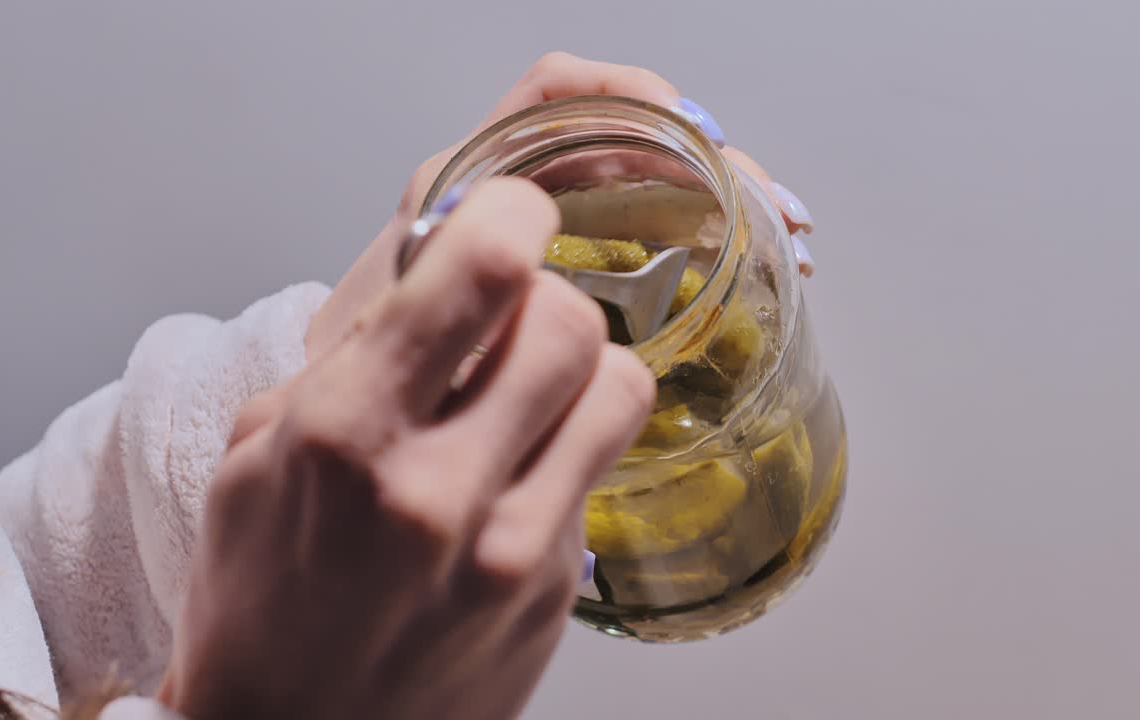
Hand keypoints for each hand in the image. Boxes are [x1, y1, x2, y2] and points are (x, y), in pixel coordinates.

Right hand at [159, 178, 655, 719]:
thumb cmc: (260, 600)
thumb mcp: (255, 455)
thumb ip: (353, 355)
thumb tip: (439, 272)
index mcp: (343, 436)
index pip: (483, 272)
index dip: (510, 214)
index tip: (506, 213)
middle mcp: (439, 491)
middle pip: (571, 321)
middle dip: (541, 296)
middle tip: (505, 315)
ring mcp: (512, 550)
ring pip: (619, 388)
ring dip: (579, 368)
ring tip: (527, 389)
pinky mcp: (558, 590)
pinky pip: (598, 469)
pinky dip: (569, 445)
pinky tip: (517, 471)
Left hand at [306, 52, 817, 361]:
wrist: (352, 414)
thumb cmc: (364, 365)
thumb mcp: (394, 325)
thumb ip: (447, 302)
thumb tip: (536, 294)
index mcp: (468, 180)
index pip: (554, 95)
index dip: (629, 96)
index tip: (692, 133)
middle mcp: (517, 191)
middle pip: (633, 135)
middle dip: (714, 161)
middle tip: (775, 212)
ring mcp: (556, 231)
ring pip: (657, 184)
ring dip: (727, 200)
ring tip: (787, 241)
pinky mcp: (583, 271)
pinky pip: (657, 234)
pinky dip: (710, 243)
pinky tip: (749, 274)